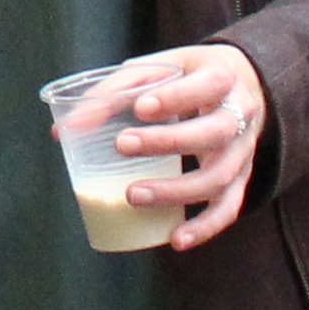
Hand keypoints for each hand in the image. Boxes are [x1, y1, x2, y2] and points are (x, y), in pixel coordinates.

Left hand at [100, 43, 270, 251]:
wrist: (238, 87)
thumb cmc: (183, 77)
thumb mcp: (155, 70)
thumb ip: (113, 93)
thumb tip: (65, 130)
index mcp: (222, 76)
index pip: (209, 85)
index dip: (177, 97)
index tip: (141, 107)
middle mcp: (240, 115)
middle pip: (214, 133)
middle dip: (168, 142)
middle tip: (122, 145)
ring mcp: (242, 151)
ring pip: (220, 177)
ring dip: (177, 191)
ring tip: (132, 195)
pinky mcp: (239, 179)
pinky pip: (228, 208)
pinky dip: (205, 228)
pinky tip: (176, 239)